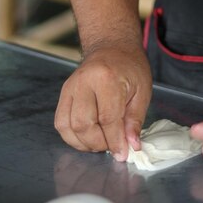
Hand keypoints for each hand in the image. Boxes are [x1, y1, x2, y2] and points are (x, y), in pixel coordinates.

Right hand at [54, 41, 151, 159]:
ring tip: (101, 142)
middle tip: (113, 146)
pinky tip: (88, 137)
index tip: (123, 154)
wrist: (111, 47)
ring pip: (67, 126)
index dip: (115, 141)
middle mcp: (83, 82)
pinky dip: (72, 136)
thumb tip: (132, 146)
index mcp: (106, 78)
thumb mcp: (142, 91)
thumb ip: (135, 120)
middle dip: (99, 143)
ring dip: (84, 143)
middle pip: (83, 125)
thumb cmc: (130, 67)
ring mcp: (69, 88)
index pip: (108, 119)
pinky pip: (60, 122)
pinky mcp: (63, 94)